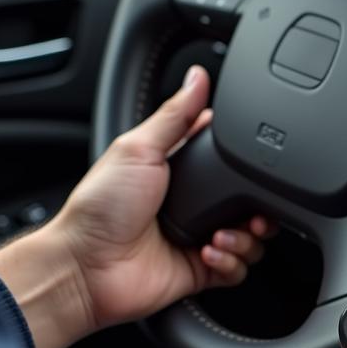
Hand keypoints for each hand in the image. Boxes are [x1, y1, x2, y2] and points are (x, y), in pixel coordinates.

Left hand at [57, 65, 269, 327]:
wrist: (86, 266)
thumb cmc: (99, 207)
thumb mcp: (138, 148)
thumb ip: (175, 113)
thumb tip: (197, 77)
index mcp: (180, 172)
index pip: (226, 161)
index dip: (246, 162)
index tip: (254, 163)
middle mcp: (193, 206)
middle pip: (250, 203)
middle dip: (260, 208)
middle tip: (254, 209)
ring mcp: (198, 239)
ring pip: (252, 238)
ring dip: (246, 238)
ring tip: (220, 234)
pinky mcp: (200, 270)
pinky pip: (237, 269)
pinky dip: (231, 261)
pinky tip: (210, 252)